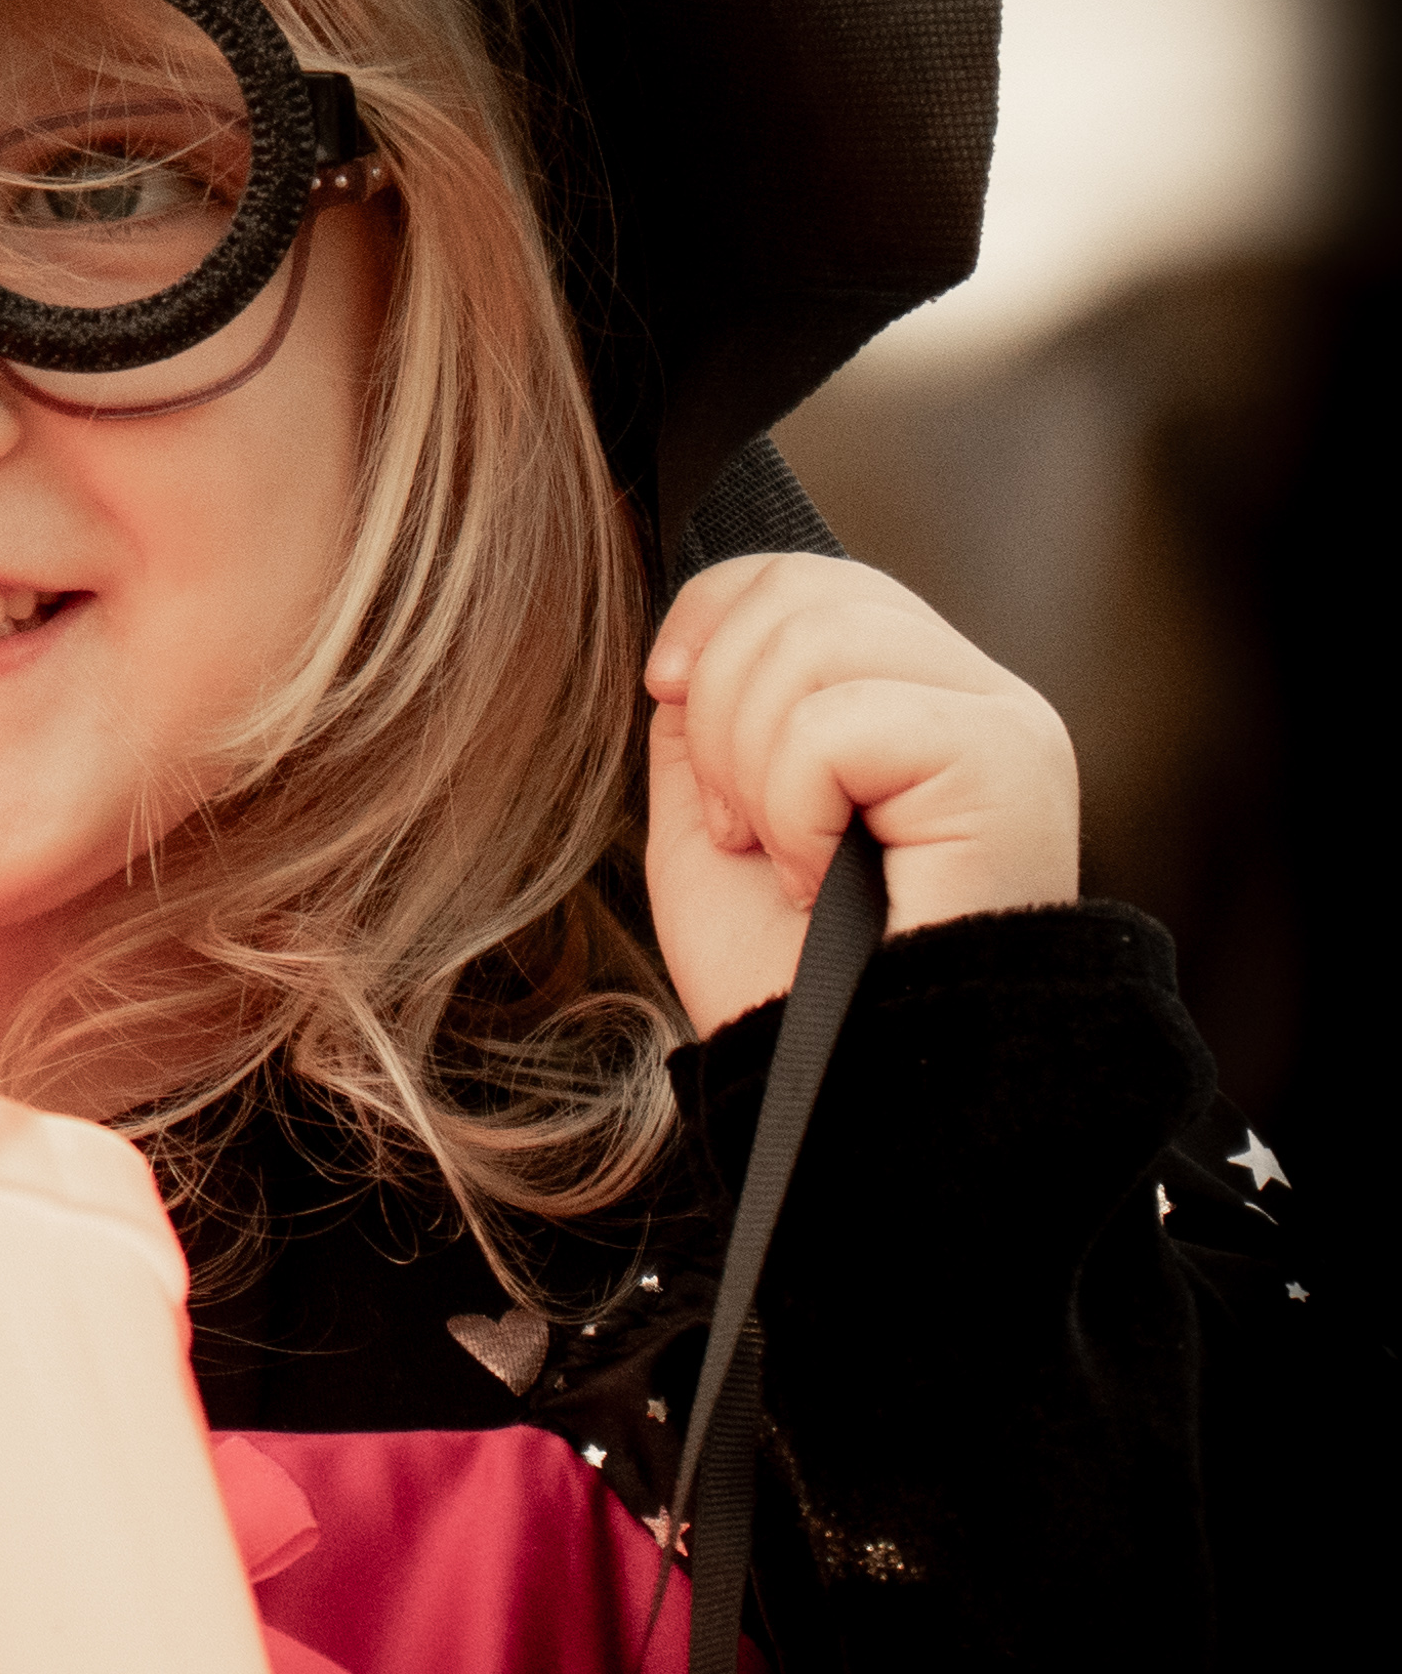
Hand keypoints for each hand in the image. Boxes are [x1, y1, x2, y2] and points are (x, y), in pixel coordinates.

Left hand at [643, 554, 1077, 1038]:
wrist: (853, 1096)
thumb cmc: (786, 985)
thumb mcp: (715, 825)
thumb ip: (710, 721)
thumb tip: (687, 639)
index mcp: (915, 701)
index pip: (804, 576)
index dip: (711, 615)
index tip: (666, 697)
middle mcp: (977, 697)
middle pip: (802, 589)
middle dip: (719, 710)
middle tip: (743, 829)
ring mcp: (1003, 724)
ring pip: (817, 636)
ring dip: (751, 763)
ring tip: (785, 857)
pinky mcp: (1007, 762)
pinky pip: (840, 717)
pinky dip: (793, 803)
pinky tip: (822, 877)